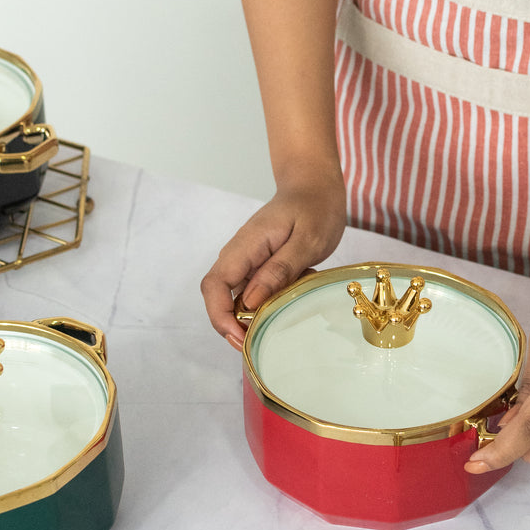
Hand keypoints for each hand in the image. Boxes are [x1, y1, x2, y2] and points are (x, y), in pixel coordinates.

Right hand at [201, 168, 346, 348]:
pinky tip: (297, 293)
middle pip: (221, 299)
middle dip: (236, 326)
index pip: (214, 286)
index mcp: (246, 247)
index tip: (240, 338)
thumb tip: (251, 302)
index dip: (220, 317)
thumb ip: (280, 270)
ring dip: (260, 315)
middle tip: (265, 342)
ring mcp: (249, 263)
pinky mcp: (260, 268)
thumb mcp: (306, 240)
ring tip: (290, 309)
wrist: (315, 186)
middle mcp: (240, 256)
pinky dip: (274, 302)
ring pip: (241, 301)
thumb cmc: (314, 208)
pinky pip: (259, 294)